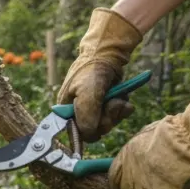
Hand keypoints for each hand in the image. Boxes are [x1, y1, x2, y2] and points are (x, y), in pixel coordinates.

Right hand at [57, 9, 143, 141]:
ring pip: (109, 124)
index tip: (100, 119)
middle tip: (112, 103)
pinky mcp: (107, 105)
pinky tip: (122, 98)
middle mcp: (78, 113)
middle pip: (96, 131)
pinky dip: (123, 108)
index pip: (78, 134)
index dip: (91, 130)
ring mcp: (94, 109)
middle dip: (108, 118)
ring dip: (116, 111)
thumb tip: (88, 134)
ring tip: (117, 97)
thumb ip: (86, 116)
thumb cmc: (91, 71)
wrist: (107, 54)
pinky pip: (118, 116)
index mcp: (66, 112)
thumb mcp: (87, 93)